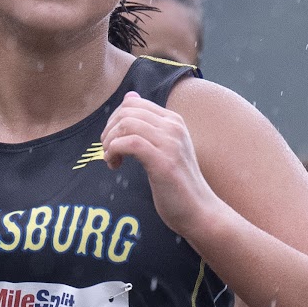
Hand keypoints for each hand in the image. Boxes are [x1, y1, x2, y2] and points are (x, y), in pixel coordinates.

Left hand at [100, 91, 223, 237]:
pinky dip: (114, 152)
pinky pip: (129, 143)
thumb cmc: (177, 183)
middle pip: (127, 112)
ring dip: (110, 142)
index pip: (133, 103)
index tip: (113, 141)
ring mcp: (170, 143)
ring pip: (126, 124)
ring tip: (111, 159)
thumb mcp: (163, 147)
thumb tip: (130, 96)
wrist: (199, 211)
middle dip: (109, 130)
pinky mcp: (163, 162)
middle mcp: (173, 127)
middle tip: (108, 151)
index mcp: (173, 121)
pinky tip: (114, 165)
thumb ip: (147, 124)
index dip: (114, 120)